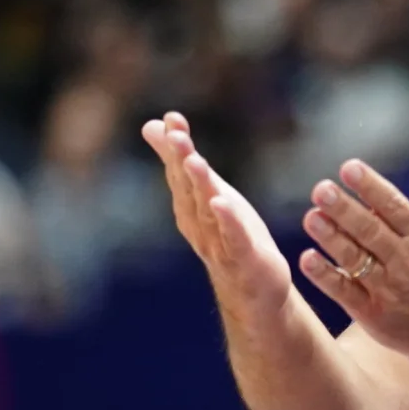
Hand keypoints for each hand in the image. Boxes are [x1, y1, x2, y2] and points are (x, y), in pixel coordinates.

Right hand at [142, 113, 291, 312]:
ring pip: (207, 210)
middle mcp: (198, 223)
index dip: (175, 145)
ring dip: (200, 186)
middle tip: (175, 134)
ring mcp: (218, 243)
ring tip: (194, 160)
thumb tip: (154, 123)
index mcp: (190, 206)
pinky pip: (233, 238)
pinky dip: (227, 221)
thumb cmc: (229, 236)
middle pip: (188, 188)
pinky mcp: (243, 260)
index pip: (180, 171)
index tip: (171, 117)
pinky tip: (222, 203)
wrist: (254, 292)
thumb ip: (182, 162)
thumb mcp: (209, 193)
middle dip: (181, 160)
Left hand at [299, 134, 408, 359]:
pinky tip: (307, 260)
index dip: (372, 188)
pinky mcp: (372, 312)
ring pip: (357, 260)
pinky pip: (346, 292)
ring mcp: (388, 288)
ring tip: (311, 218)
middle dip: (346, 211)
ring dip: (333, 239)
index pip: (395, 207)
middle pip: (372, 232)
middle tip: (321, 190)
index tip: (349, 168)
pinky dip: (327, 277)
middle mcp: (405, 259)